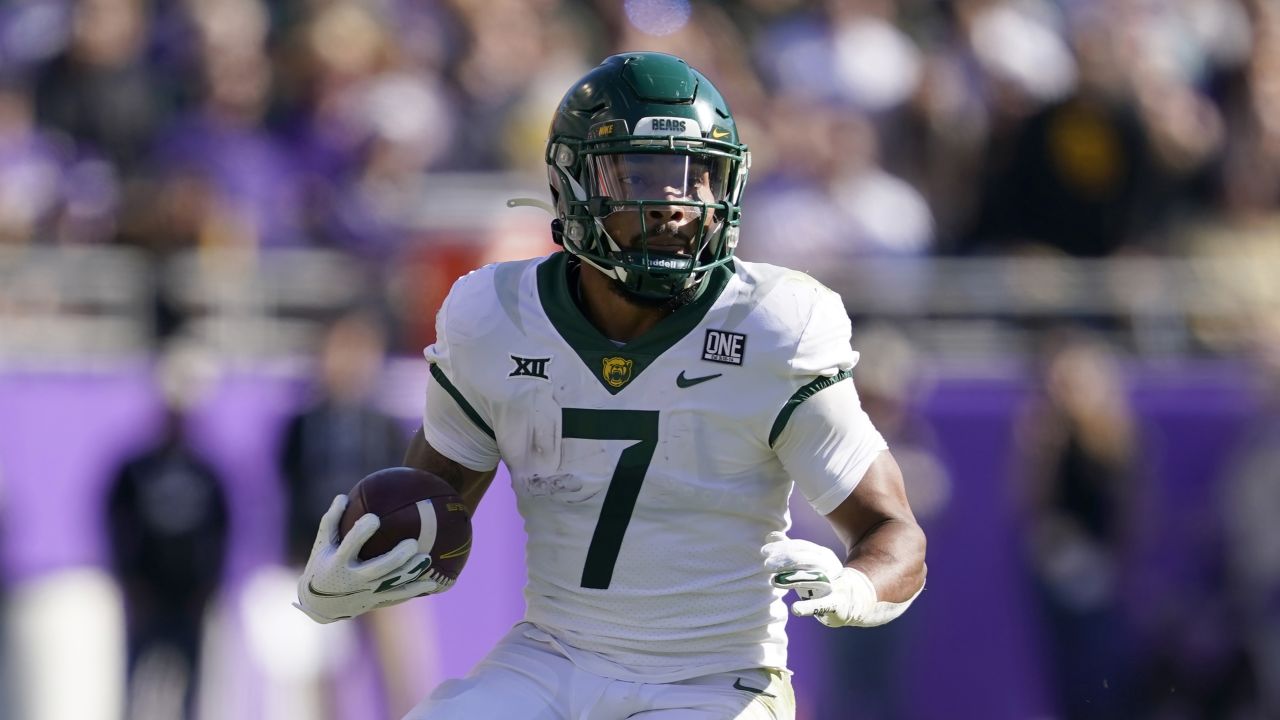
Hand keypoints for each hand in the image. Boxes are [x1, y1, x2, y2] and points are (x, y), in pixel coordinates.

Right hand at [295, 495, 451, 623]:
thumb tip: (343, 495)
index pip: (350, 545)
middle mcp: (354, 579)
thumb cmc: (322, 565)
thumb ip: (333, 519)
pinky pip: (398, 595)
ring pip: (392, 584)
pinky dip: (415, 589)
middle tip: (412, 543)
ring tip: (427, 558)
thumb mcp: (323, 544)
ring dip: (410, 572)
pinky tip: (433, 582)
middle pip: (378, 568)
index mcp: (339, 562)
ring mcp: (366, 592)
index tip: (374, 517)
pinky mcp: (375, 600)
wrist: (320, 604)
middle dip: (396, 557)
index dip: (361, 533)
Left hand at [761, 534, 876, 627]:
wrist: (853, 601)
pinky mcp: (836, 604)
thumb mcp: (807, 564)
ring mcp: (834, 585)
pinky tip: (795, 609)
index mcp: (823, 555)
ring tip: (773, 581)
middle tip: (766, 564)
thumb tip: (771, 534)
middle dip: (786, 560)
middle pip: (807, 560)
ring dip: (792, 579)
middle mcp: (830, 567)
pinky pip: (822, 605)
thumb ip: (790, 550)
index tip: (764, 551)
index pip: (801, 547)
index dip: (783, 547)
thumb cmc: (822, 580)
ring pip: (812, 579)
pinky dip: (808, 607)